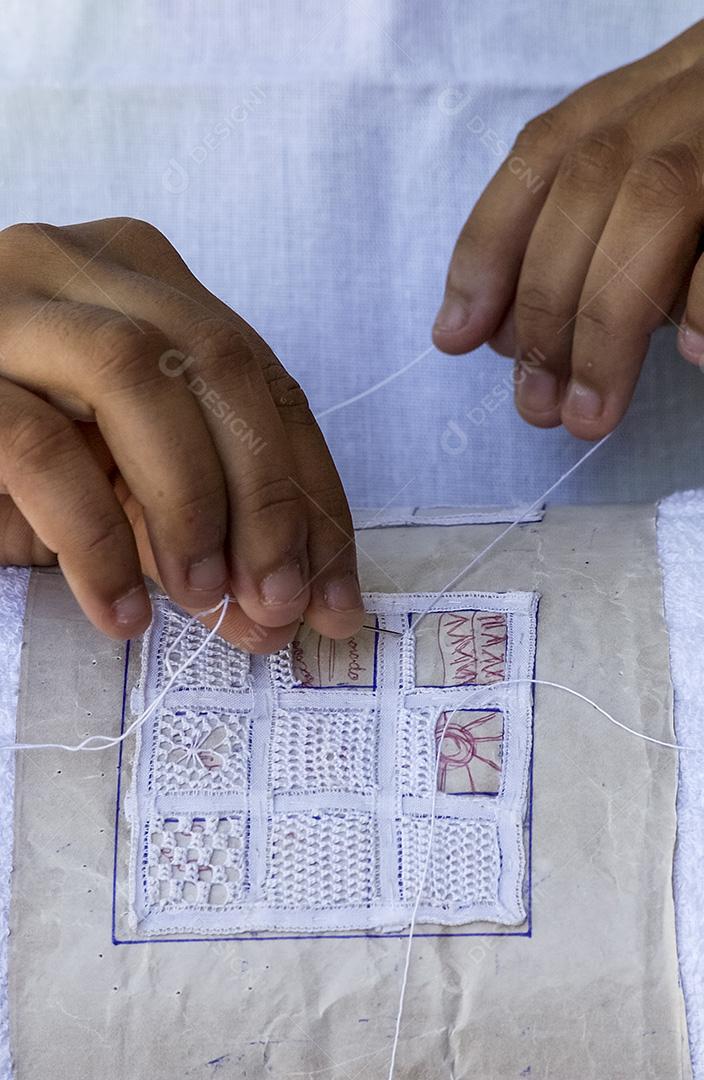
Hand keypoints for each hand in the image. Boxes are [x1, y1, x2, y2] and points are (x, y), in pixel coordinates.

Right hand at [0, 218, 362, 649]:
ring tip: (205, 602)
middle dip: (266, 496)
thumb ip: (211, 517)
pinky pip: (38, 447)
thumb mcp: (130, 480)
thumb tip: (297, 606)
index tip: (335, 596)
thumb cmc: (17, 469)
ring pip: (133, 376)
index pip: (261, 378)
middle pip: (215, 360)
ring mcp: (4, 306)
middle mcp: (74, 265)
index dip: (312, 491)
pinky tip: (121, 612)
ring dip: (191, 506)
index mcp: (140, 277)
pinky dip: (97, 541)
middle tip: (279, 603)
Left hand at [433, 20, 703, 438]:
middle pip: (589, 186)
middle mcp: (691, 88)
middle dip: (548, 310)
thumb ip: (588, 236)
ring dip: (608, 326)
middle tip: (537, 406)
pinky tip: (695, 357)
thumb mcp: (653, 185)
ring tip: (589, 414)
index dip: (488, 246)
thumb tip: (508, 334)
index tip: (458, 337)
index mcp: (645, 92)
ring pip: (655, 204)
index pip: (543, 155)